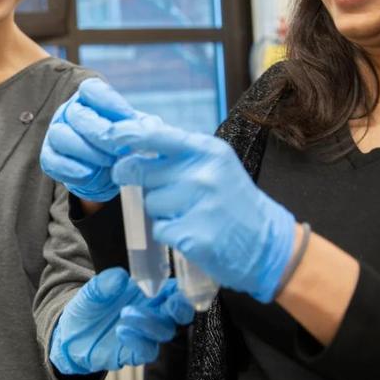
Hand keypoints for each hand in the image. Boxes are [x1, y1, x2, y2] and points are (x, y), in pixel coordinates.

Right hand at [40, 78, 137, 201]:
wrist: (106, 171)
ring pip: (60, 136)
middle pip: (77, 115)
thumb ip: (144, 127)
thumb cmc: (122, 143)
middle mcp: (70, 112)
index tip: (129, 119)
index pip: (91, 89)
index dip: (109, 102)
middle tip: (121, 149)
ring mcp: (57, 133)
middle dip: (100, 133)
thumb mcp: (136, 131)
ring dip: (86, 151)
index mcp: (90, 98)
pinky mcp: (49, 156)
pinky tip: (88, 174)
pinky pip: (51, 160)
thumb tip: (151, 128)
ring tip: (108, 163)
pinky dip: (69, 168)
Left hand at [50, 268, 194, 374]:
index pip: (173, 290)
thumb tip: (121, 276)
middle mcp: (152, 313)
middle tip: (171, 303)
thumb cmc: (88, 308)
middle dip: (181, 308)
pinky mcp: (135, 353)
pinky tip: (122, 331)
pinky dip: (139, 341)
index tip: (176, 287)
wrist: (70, 335)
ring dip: (150, 322)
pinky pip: (148, 350)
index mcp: (147, 294)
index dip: (180, 288)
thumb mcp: (91, 292)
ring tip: (126, 314)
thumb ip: (105, 283)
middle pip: (179, 313)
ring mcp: (145, 334)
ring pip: (165, 331)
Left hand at [111, 120, 297, 302]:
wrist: (268, 244)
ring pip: (150, 204)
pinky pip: (160, 230)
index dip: (128, 135)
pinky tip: (194, 232)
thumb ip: (180, 152)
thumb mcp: (215, 165)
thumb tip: (135, 136)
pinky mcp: (195, 236)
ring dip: (162, 212)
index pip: (156, 135)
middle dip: (144, 183)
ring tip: (191, 215)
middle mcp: (203, 173)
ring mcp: (200, 205)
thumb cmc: (235, 202)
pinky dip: (171, 234)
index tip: (112, 136)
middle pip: (142, 172)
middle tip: (166, 191)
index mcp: (207, 151)